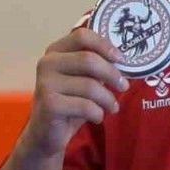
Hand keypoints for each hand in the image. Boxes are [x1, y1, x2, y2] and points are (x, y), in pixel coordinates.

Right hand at [20, 28, 129, 157]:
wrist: (46, 133)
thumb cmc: (69, 103)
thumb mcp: (83, 80)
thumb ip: (96, 67)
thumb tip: (122, 60)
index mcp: (56, 51)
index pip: (82, 36)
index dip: (104, 45)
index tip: (121, 59)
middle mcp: (47, 63)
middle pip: (89, 59)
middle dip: (112, 74)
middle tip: (124, 86)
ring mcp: (45, 83)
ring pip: (90, 86)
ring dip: (108, 99)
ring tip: (112, 107)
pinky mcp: (49, 104)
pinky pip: (85, 106)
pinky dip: (98, 113)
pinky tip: (97, 117)